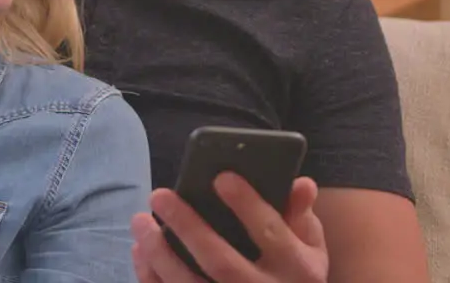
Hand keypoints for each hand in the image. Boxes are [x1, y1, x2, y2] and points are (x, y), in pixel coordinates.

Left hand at [131, 173, 326, 282]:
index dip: (247, 205)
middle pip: (220, 260)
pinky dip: (152, 277)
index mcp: (296, 268)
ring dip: (159, 252)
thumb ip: (299, 214)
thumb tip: (299, 181)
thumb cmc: (294, 275)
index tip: (221, 177)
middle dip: (187, 226)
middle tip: (159, 195)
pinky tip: (140, 251)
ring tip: (140, 221)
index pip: (270, 232)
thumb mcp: (309, 247)